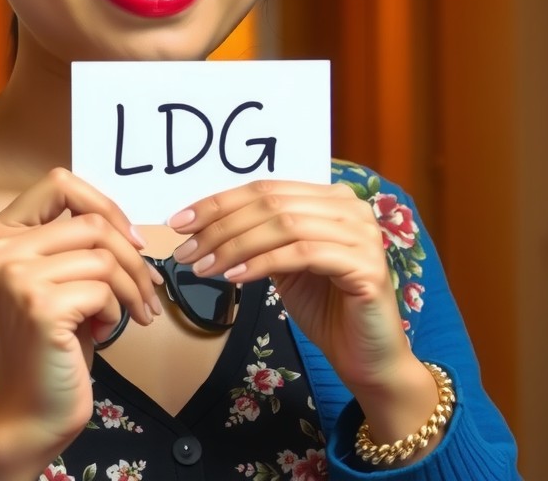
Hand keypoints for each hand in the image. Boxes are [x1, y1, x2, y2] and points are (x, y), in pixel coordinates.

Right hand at [0, 168, 160, 480]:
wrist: (29, 410)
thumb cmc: (51, 342)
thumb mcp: (55, 277)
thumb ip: (72, 241)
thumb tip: (129, 226)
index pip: (59, 183)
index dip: (103, 204)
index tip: (129, 238)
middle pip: (91, 222)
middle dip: (131, 257)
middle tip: (149, 289)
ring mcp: (13, 274)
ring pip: (103, 256)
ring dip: (130, 288)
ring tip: (130, 314)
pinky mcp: (39, 304)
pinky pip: (103, 289)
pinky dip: (115, 311)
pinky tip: (100, 333)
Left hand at [168, 181, 422, 407]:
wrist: (367, 358)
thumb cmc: (325, 307)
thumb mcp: (284, 263)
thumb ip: (259, 236)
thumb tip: (202, 224)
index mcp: (330, 197)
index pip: (266, 188)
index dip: (219, 202)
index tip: (180, 222)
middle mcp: (350, 206)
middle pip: (271, 203)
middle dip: (220, 226)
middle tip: (185, 249)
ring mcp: (361, 233)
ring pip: (283, 225)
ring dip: (234, 245)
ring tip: (202, 267)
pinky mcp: (365, 265)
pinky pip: (301, 254)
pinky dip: (262, 262)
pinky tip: (234, 277)